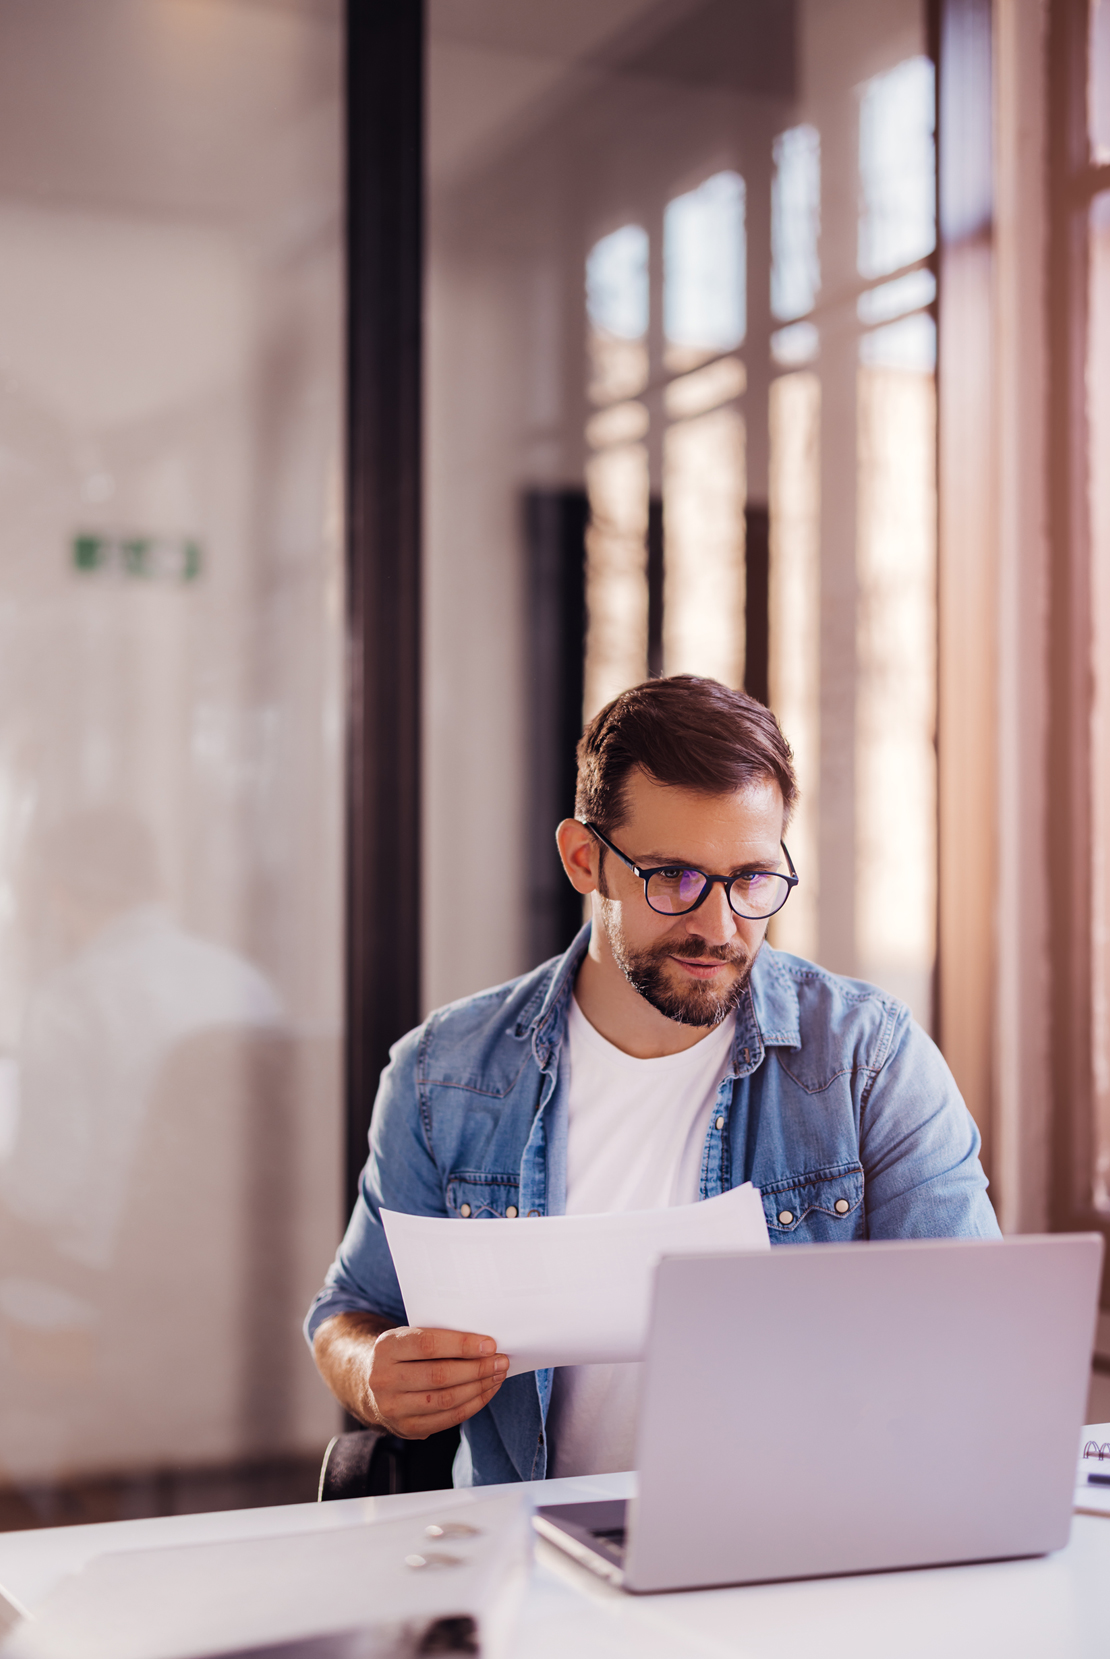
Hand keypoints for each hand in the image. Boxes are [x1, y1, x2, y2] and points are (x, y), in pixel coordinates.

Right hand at [316, 1314, 508, 1438]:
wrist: (366, 1381)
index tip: (490, 1344)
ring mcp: (392, 1407)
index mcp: (386, 1347)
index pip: (428, 1345)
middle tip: (501, 1361)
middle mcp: (384, 1379)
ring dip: (478, 1387)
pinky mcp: (405, 1428)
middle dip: (477, 1368)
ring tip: (497, 1375)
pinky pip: (446, 1419)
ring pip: (446, 1399)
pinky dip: (471, 1405)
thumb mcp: (407, 1336)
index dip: (462, 1344)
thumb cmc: (401, 1353)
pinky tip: (485, 1392)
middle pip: (440, 1375)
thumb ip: (436, 1337)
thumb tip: (484, 1343)